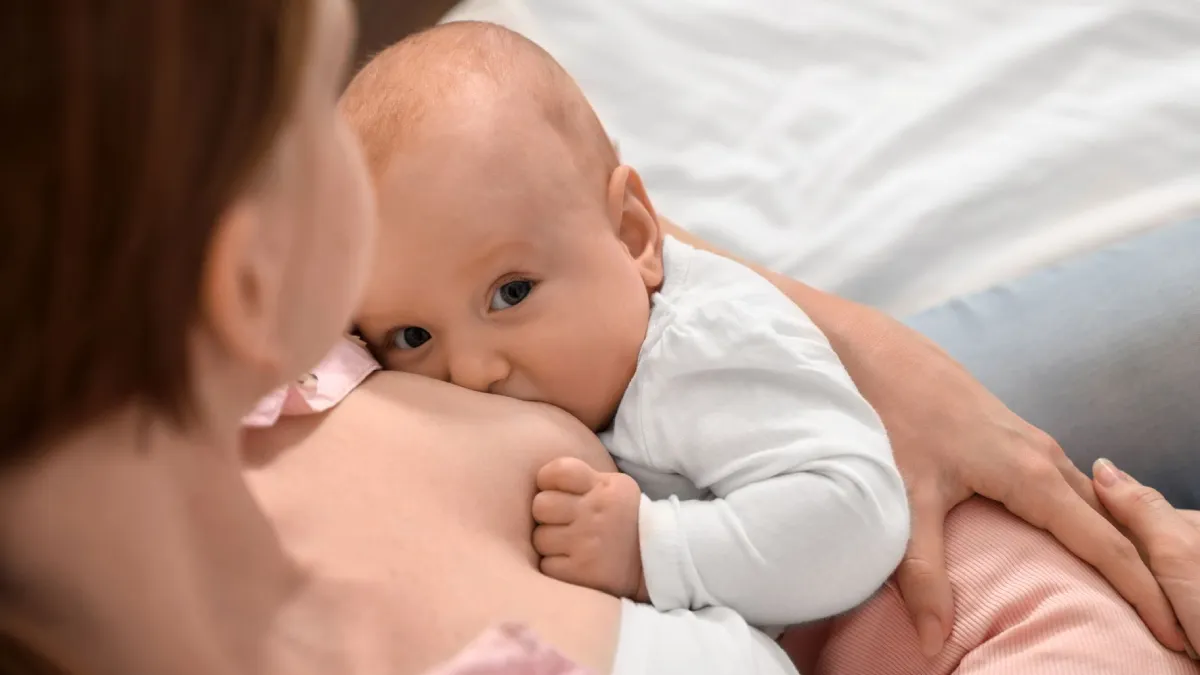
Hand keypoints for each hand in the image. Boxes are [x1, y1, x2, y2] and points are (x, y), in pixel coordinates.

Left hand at [531, 457, 646, 600]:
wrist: (656, 560)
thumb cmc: (626, 518)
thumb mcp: (616, 487)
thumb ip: (583, 479)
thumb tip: (543, 481)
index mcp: (603, 487)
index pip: (557, 471)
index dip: (548, 480)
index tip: (557, 491)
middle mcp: (594, 512)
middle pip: (540, 505)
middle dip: (547, 514)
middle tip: (562, 521)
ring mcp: (587, 543)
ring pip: (540, 538)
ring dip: (550, 542)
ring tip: (570, 544)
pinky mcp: (581, 572)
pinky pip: (546, 565)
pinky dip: (555, 565)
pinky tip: (572, 562)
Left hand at [664, 219, 1181, 652]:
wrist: (874, 350)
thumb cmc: (892, 415)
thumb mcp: (908, 498)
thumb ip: (922, 570)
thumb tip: (934, 635)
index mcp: (1031, 474)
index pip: (1105, 545)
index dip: (1142, 592)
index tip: (1172, 632)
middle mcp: (1042, 456)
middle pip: (1111, 523)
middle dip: (1143, 572)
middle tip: (1167, 622)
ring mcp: (1029, 441)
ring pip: (1090, 500)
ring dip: (1117, 544)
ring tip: (1134, 590)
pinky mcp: (1011, 435)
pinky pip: (1067, 485)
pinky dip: (1088, 517)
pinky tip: (1079, 537)